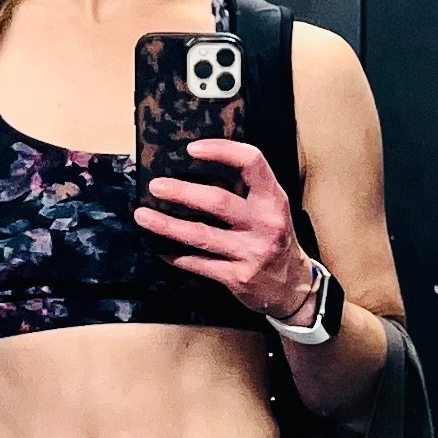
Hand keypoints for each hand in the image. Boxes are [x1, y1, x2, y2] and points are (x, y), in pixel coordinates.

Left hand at [132, 138, 316, 320]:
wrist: (294, 288)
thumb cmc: (276, 240)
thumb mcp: (271, 209)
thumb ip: (245, 190)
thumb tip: (196, 169)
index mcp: (274, 199)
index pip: (251, 162)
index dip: (221, 150)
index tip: (192, 149)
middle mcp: (265, 224)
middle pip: (218, 201)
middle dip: (181, 192)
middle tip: (155, 186)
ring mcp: (251, 252)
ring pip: (201, 236)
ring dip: (167, 225)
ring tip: (143, 215)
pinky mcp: (238, 278)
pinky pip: (199, 264)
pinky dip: (176, 256)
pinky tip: (160, 249)